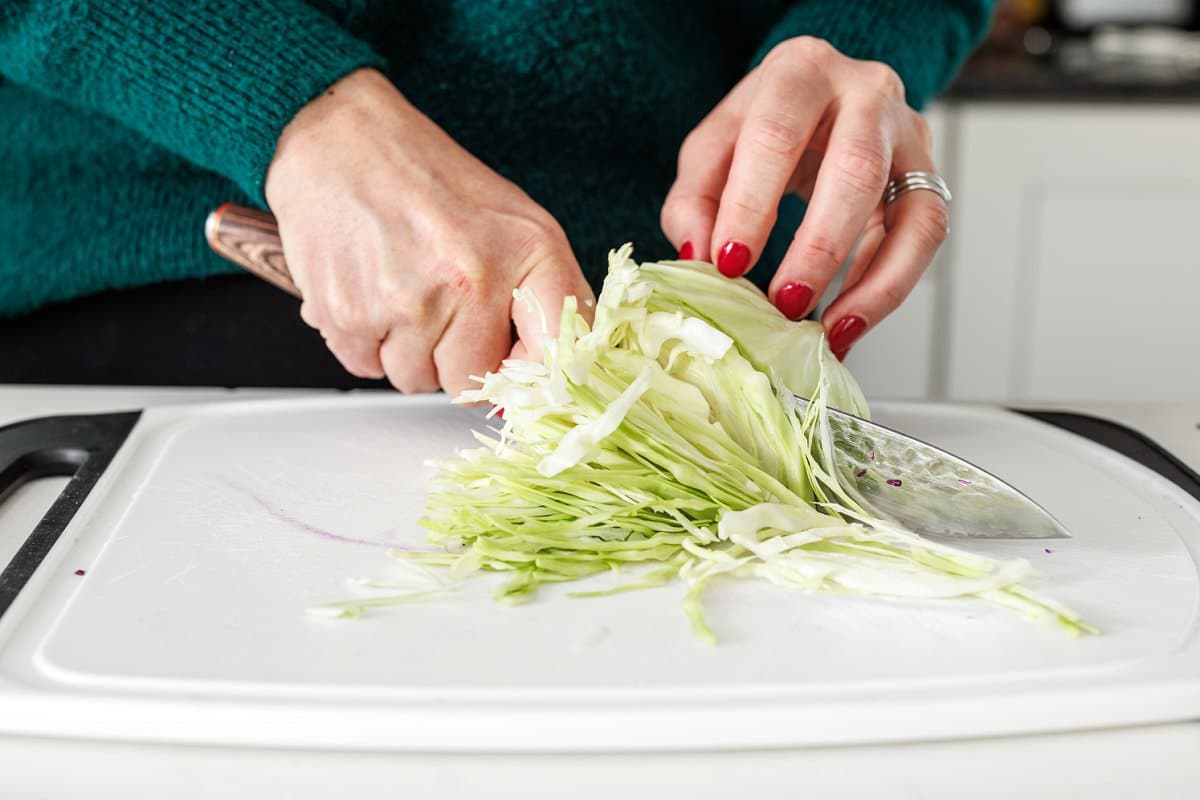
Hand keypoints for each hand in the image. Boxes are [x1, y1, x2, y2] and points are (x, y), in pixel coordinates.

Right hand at [264, 69, 593, 394]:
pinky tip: (370, 290)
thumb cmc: (430, 181)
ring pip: (415, 379)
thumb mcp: (516, 223)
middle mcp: (471, 279)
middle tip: (439, 303)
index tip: (512, 364)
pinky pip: (367, 368)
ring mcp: (408, 301)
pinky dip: (366, 340)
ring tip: (402, 287)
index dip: (530, 376)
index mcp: (528, 252)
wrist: (342, 139)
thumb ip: (547, 300)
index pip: (554, 359)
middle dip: (453, 357)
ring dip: (407, 349)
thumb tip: (549, 382)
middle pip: (470, 383)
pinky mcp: (350, 314)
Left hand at [661, 37, 947, 359]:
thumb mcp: (713, 149)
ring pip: (916, 212)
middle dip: (819, 247)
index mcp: (800, 71)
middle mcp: (867, 92)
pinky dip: (888, 289)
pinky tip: (849, 323)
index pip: (776, 134)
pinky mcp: (929, 178)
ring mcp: (909, 135)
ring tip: (832, 332)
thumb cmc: (762, 128)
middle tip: (785, 304)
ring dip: (875, 284)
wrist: (820, 100)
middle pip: (856, 169)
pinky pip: (925, 239)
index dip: (751, 204)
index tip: (729, 265)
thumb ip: (694, 200)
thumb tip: (699, 257)